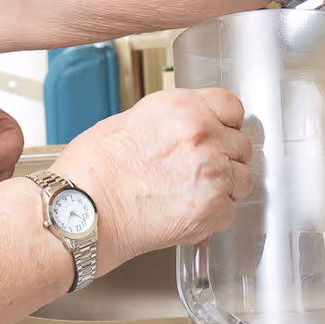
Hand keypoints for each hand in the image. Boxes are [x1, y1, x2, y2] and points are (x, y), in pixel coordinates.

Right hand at [47, 88, 251, 275]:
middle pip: (241, 145)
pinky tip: (187, 211)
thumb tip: (187, 128)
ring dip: (224, 187)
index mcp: (183, 107)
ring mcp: (211, 173)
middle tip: (200, 169)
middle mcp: (203, 135)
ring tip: (193, 193)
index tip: (222, 132)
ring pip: (242, 180)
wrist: (81, 210)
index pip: (232, 107)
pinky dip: (213, 216)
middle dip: (225, 156)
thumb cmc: (92, 169)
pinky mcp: (210, 210)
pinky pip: (229, 211)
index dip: (226, 123)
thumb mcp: (130, 120)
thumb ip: (171, 120)